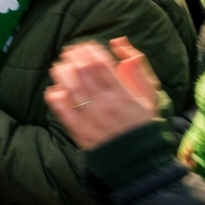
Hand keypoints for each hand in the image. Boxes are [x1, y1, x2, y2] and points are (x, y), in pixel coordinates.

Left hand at [44, 38, 160, 150]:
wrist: (139, 161)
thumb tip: (119, 43)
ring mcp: (91, 118)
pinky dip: (55, 98)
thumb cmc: (143, 123)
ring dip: (62, 73)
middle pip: (83, 72)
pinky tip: (55, 90)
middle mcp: (105, 104)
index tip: (84, 46)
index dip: (88, 50)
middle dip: (73, 57)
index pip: (100, 63)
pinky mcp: (80, 132)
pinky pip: (63, 111)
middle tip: (69, 52)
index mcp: (123, 94)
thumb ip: (137, 68)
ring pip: (70, 88)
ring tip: (60, 66)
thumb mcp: (149, 95)